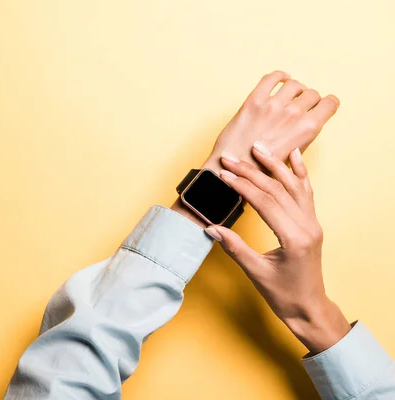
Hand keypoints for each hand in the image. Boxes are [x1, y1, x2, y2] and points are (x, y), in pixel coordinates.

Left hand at [172, 70, 339, 225]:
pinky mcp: (254, 100)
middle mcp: (294, 113)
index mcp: (308, 128)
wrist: (236, 169)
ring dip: (294, 88)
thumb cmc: (263, 168)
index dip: (328, 103)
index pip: (330, 103)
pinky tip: (280, 80)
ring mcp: (273, 105)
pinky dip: (279, 76)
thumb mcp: (294, 156)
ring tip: (290, 94)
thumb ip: (303, 136)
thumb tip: (308, 122)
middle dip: (308, 99)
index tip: (323, 105)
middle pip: (311, 93)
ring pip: (294, 84)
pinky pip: (271, 78)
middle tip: (301, 105)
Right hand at [204, 143, 349, 353]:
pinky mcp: (311, 223)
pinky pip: (306, 192)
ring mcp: (312, 223)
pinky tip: (294, 155)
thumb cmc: (284, 295)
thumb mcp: (255, 272)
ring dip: (275, 164)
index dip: (242, 186)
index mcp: (294, 238)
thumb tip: (211, 228)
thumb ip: (234, 247)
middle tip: (230, 158)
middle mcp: (307, 226)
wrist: (309, 308)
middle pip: (277, 189)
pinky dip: (300, 172)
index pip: (265, 202)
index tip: (224, 174)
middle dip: (251, 171)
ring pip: (294, 185)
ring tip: (258, 147)